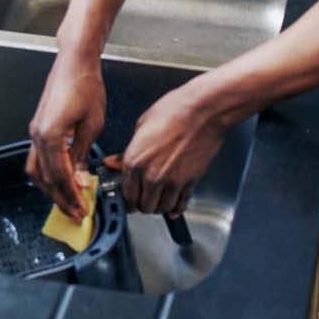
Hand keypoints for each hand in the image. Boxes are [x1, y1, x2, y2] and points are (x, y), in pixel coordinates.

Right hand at [27, 53, 106, 219]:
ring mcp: (35, 131)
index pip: (59, 177)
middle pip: (44, 178)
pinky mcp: (39, 127)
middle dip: (59, 198)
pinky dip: (48, 172)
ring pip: (36, 170)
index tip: (82, 210)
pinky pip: (38, 157)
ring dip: (50, 187)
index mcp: (50, 136)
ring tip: (67, 199)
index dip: (71, 196)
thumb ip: (82, 154)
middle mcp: (37, 135)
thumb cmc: (85, 85)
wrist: (74, 61)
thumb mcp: (92, 124)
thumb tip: (81, 179)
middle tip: (75, 211)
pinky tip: (62, 178)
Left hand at [121, 84, 227, 216]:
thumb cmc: (174, 110)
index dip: (128, 199)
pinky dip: (177, 207)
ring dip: (160, 206)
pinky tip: (175, 204)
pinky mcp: (190, 181)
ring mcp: (172, 181)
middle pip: (144, 206)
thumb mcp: (141, 126)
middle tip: (145, 197)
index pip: (127, 194)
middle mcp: (151, 175)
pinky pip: (181, 204)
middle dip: (143, 203)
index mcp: (134, 161)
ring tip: (160, 197)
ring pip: (162, 208)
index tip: (130, 198)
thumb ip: (127, 151)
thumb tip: (115, 163)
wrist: (204, 109)